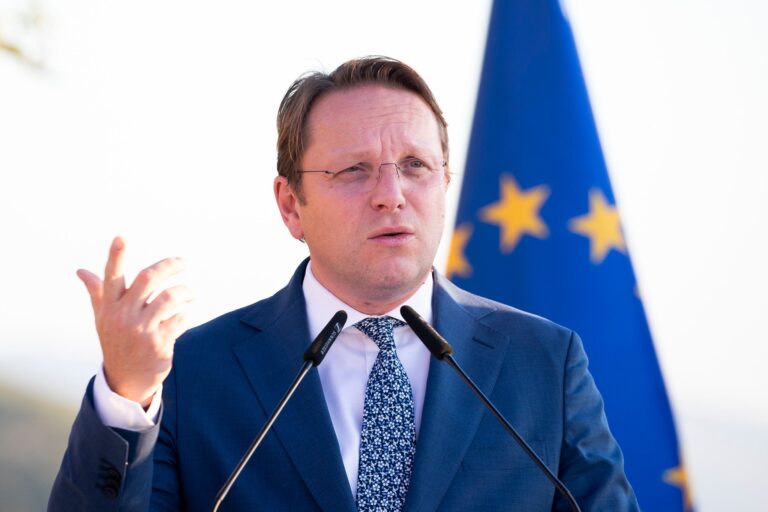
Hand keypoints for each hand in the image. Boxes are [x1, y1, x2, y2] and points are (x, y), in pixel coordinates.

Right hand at [77, 237, 193, 406]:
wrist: (126, 381)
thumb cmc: (116, 341)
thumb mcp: (103, 318)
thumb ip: (97, 292)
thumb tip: (81, 271)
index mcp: (110, 307)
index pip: (111, 277)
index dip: (115, 257)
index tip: (120, 238)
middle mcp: (123, 317)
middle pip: (149, 279)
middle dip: (170, 266)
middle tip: (185, 262)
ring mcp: (142, 331)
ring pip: (170, 298)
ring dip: (185, 292)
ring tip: (191, 293)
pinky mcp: (159, 344)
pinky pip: (180, 319)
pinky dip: (186, 315)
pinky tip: (185, 316)